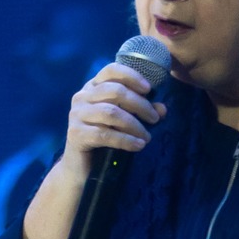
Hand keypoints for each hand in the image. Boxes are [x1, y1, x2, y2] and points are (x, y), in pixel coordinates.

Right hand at [58, 63, 166, 185]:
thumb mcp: (125, 122)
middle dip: (140, 104)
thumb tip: (162, 109)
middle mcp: (82, 96)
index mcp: (93, 87)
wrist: (82, 168)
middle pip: (115, 91)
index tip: (149, 89)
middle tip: (155, 119)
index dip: (132, 76)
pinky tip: (138, 146)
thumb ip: (141, 112)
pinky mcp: (76, 134)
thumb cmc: (105, 141)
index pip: (111, 70)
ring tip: (147, 137)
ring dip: (134, 125)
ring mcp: (77, 114)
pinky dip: (126, 140)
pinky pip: (105, 134)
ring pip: (111, 112)